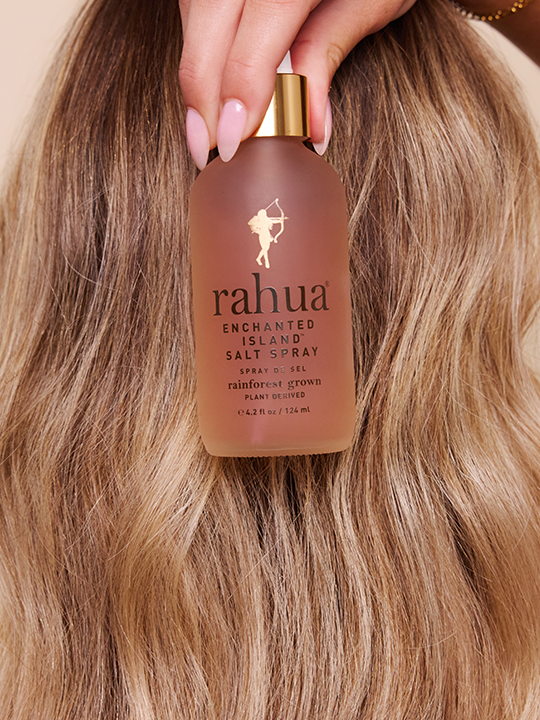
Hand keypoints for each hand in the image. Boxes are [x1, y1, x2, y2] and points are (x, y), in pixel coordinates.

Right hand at [178, 0, 416, 168]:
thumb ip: (330, 50)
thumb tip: (311, 124)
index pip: (257, 28)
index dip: (240, 88)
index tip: (233, 140)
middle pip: (209, 19)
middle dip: (201, 91)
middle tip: (206, 147)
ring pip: (195, 11)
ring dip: (196, 71)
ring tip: (206, 124)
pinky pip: (197, 3)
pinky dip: (201, 44)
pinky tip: (211, 81)